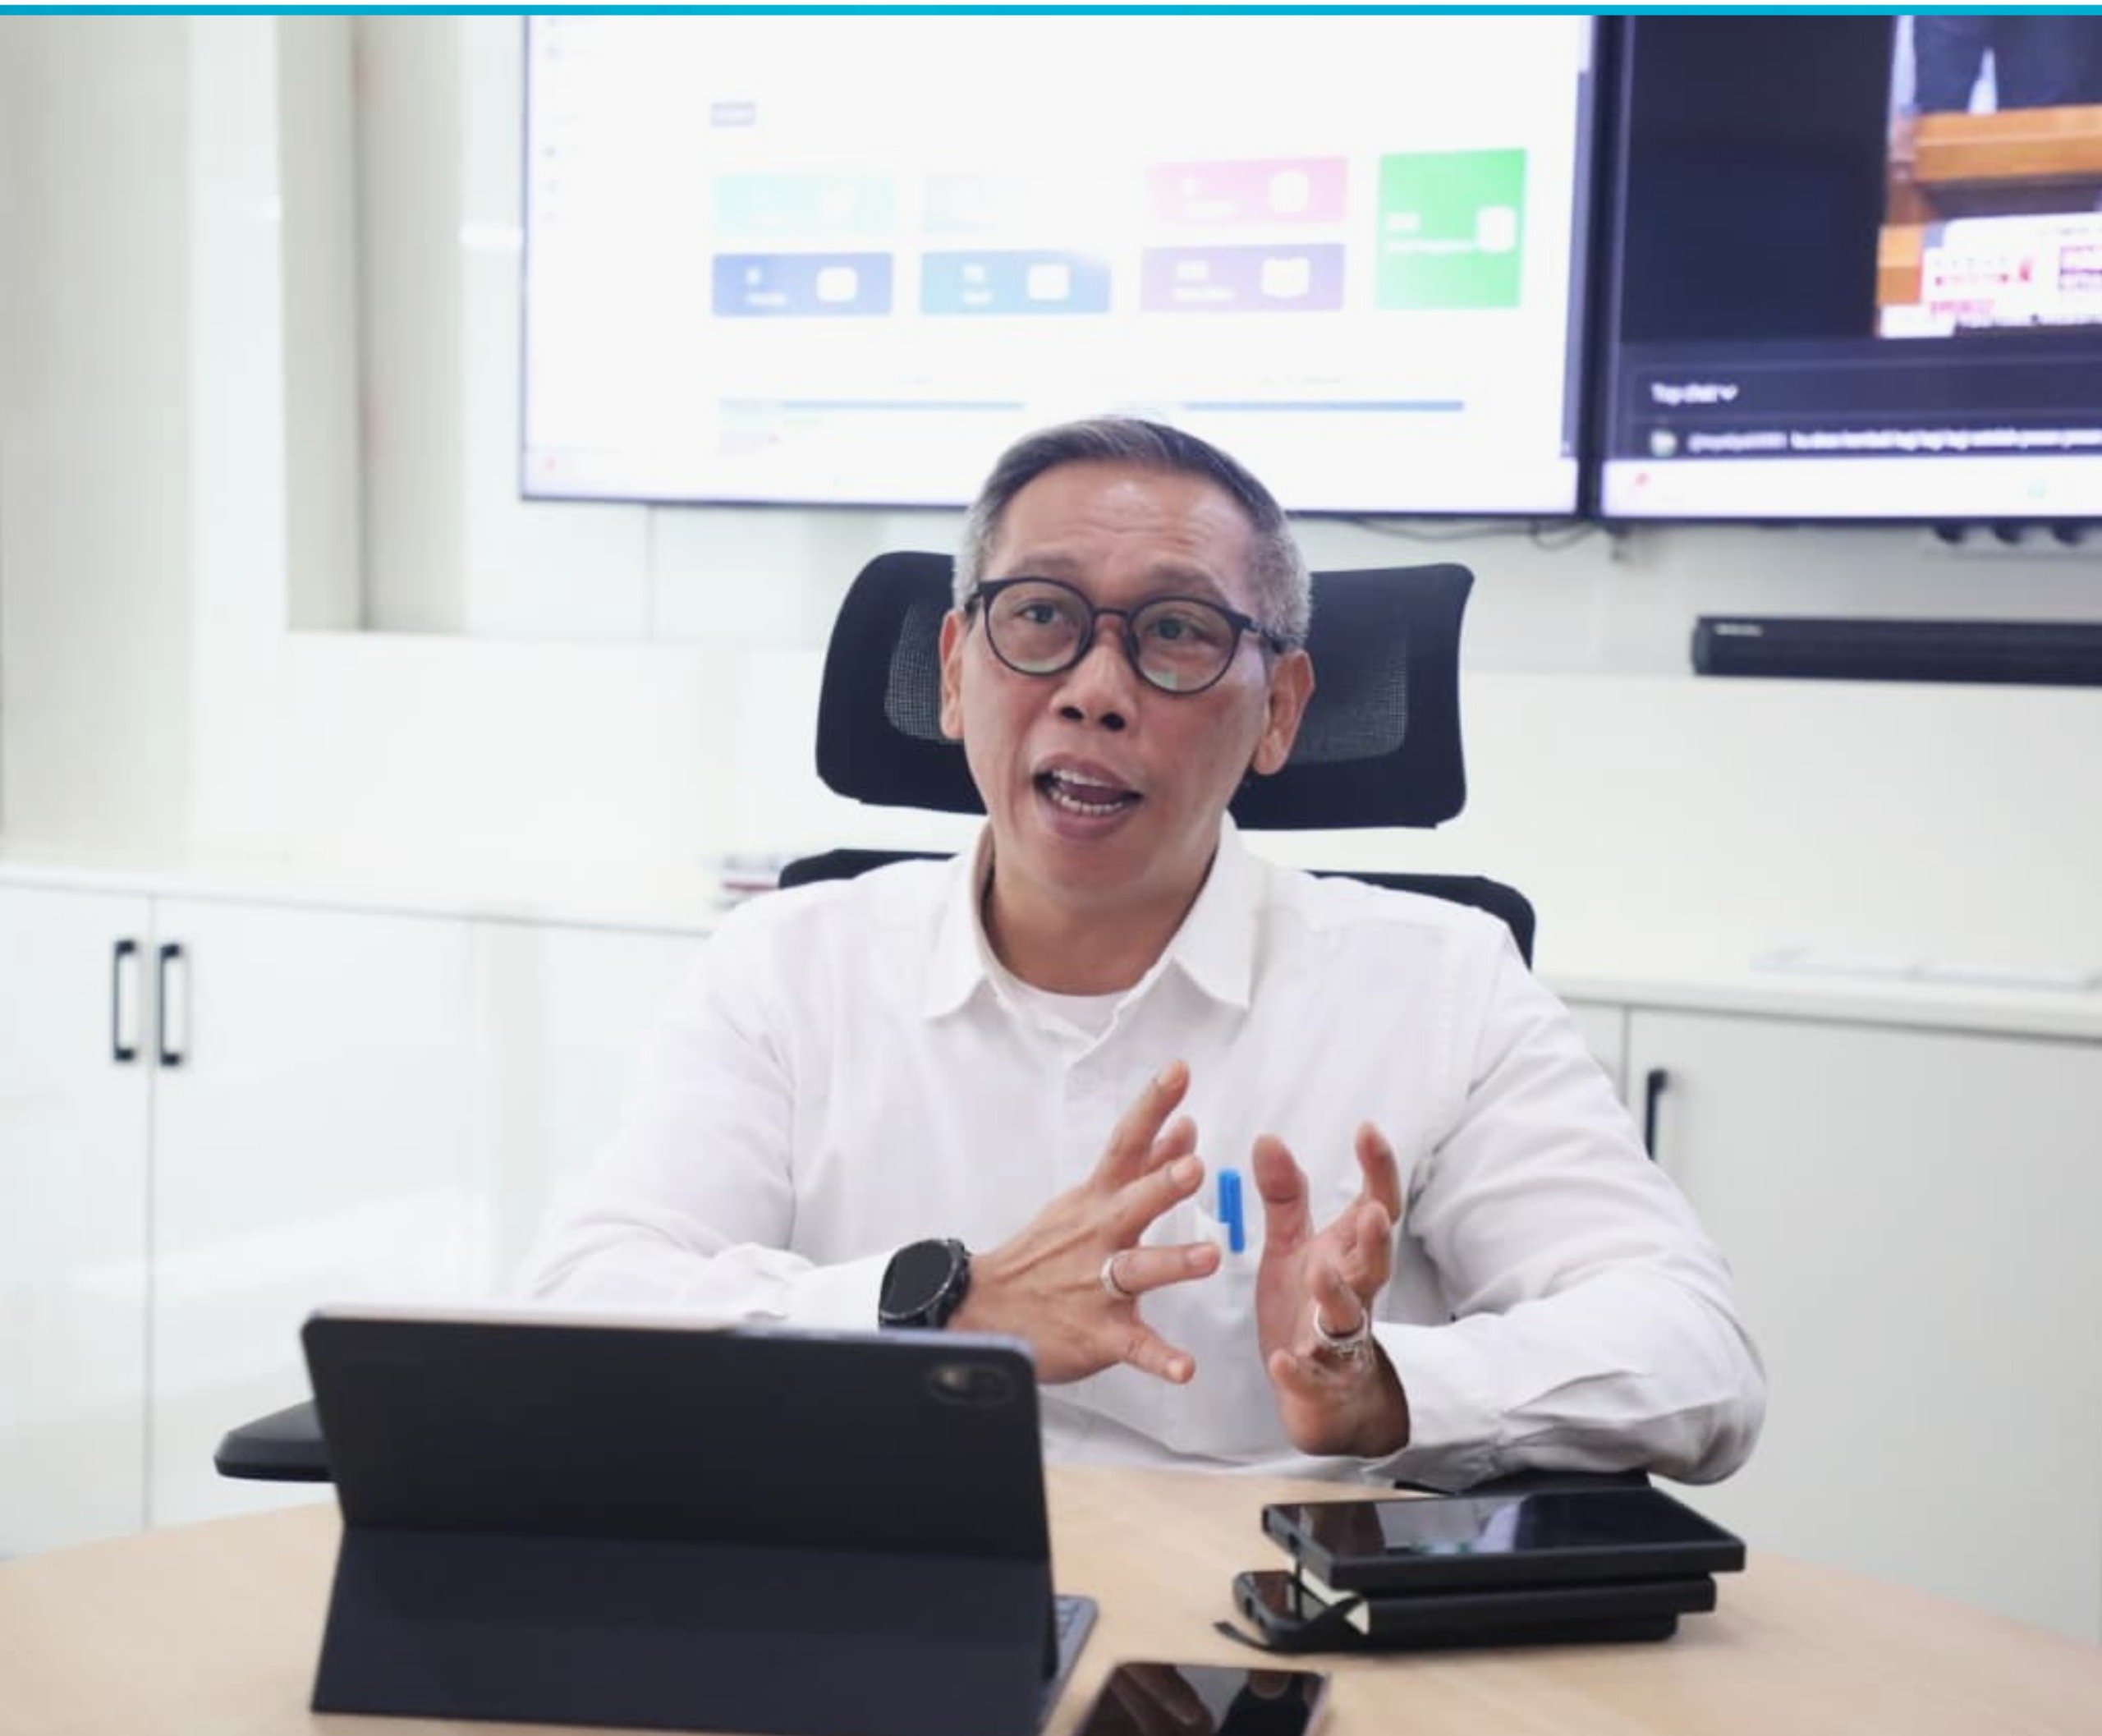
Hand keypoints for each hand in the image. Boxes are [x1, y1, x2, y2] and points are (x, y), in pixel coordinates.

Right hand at [949, 1060, 1220, 1383]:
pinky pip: (1134, 1347)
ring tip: (1207, 1257)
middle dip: (1161, 1185)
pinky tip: (1185, 1367)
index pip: (1126, 1144)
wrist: (985, 1311)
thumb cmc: (1047, 1252)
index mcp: (1097, 1200)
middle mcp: (1098, 1237)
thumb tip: (1185, 1127)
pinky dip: (1159, 1358)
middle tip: (1193, 1167)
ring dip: (1171, 1263)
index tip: (1180, 1071)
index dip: (1152, 1106)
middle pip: (1131, 1203)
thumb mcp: (1090, 1200)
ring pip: (1136, 1271)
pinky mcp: (1098, 1334)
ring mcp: (1096, 1286)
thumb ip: (1146, 1166)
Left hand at [1252, 1123, 1409, 1457]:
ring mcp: (1338, 1340)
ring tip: (1319, 1274)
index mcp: (1349, 1255)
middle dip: (1376, 1240)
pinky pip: (1311, 1377)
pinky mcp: (1317, 1382)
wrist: (1320, 1393)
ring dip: (1336, 1296)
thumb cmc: (1307, 1305)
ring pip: (1347, 1318)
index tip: (1367, 1128)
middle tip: (1372, 1213)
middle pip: (1375, 1265)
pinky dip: (1298, 1371)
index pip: (1377, 1207)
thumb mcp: (1292, 1245)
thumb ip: (1285, 1196)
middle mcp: (1353, 1294)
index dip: (1378, 1170)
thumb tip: (1268, 1137)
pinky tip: (1282, 1360)